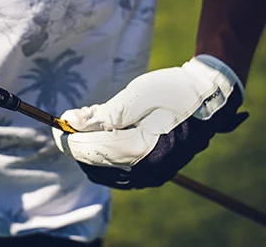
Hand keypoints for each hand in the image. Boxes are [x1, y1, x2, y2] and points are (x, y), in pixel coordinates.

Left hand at [52, 55, 248, 188]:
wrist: (210, 97)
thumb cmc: (173, 91)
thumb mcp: (135, 96)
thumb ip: (101, 114)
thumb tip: (70, 122)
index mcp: (141, 151)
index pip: (91, 150)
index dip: (68, 138)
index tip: (56, 124)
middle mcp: (146, 171)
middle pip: (94, 164)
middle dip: (77, 145)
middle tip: (68, 122)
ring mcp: (152, 175)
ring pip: (104, 172)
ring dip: (89, 151)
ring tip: (89, 124)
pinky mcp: (154, 173)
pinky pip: (118, 172)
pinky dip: (104, 156)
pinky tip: (104, 134)